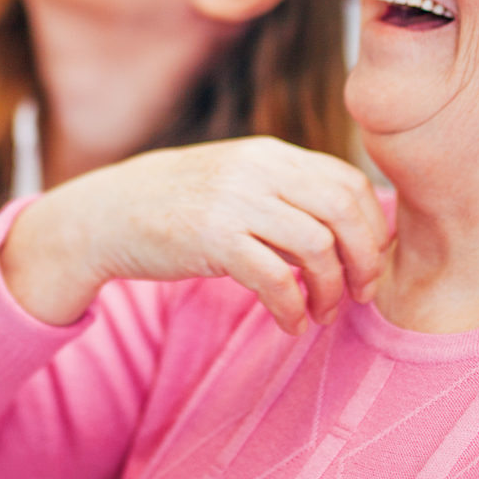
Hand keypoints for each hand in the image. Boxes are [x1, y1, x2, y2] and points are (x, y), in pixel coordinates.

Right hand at [0, 137, 391, 335]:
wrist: (107, 214)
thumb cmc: (179, 207)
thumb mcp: (237, 182)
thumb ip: (285, 193)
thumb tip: (350, 228)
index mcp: (270, 154)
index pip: (347, 181)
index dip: (372, 227)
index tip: (368, 262)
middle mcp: (258, 170)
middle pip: (343, 210)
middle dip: (364, 260)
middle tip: (362, 293)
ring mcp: (234, 202)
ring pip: (317, 246)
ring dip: (331, 289)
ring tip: (322, 313)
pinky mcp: (212, 238)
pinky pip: (275, 278)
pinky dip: (292, 308)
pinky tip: (290, 324)